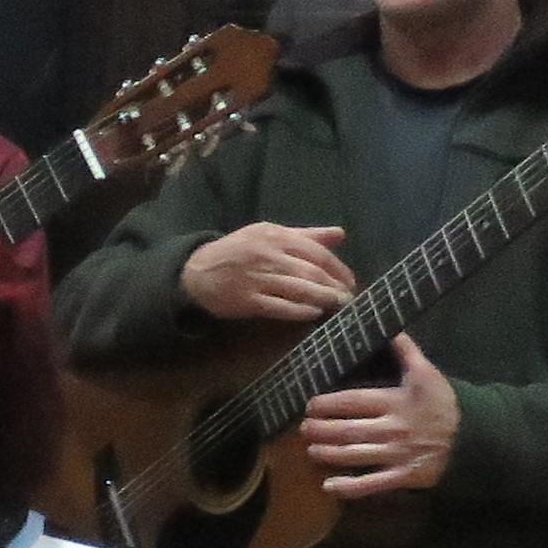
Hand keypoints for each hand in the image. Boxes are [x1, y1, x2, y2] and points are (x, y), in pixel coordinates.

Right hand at [180, 222, 356, 323]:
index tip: (350, 281)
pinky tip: (313, 313)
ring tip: (338, 306)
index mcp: (276, 236)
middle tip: (349, 298)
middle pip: (310, 271)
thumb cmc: (238, 251)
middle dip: (334, 285)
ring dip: (322, 298)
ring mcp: (257, 279)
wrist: (197, 271)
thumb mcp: (269, 234)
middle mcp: (268, 255)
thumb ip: (305, 235)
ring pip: (298, 288)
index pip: (316, 251)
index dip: (337, 268)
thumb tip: (340, 234)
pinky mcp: (247, 300)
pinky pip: (279, 306)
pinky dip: (299, 311)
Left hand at [300, 334, 458, 498]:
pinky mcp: (404, 476)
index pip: (355, 401)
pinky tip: (328, 486)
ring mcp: (398, 454)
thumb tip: (388, 327)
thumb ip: (404, 350)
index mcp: (396, 401)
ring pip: (355, 456)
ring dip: (329, 454)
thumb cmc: (443, 403)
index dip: (329, 404)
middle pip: (349, 429)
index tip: (310, 405)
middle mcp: (393, 428)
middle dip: (322, 429)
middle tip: (303, 428)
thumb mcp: (426, 372)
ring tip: (311, 450)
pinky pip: (373, 484)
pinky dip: (349, 487)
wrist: (473, 437)